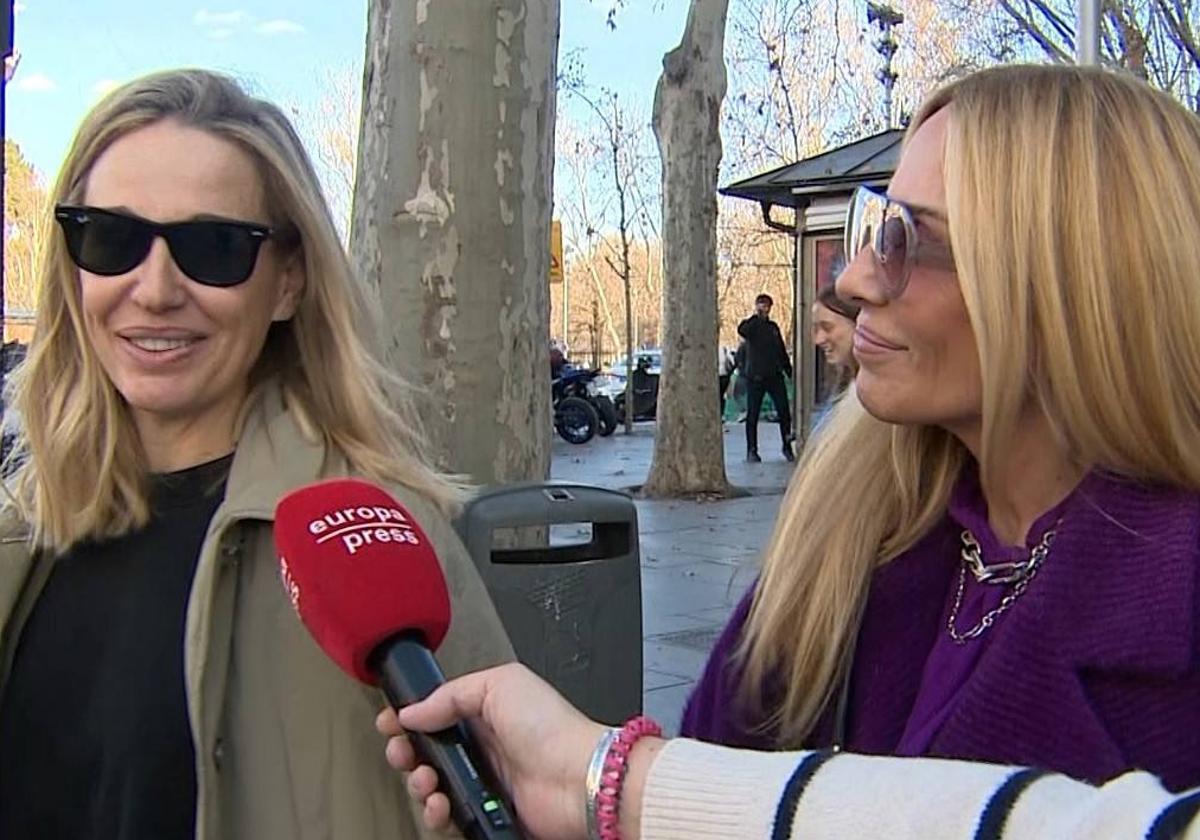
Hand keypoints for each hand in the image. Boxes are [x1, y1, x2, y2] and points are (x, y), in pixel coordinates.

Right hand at [375, 663, 607, 839]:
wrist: (577, 778)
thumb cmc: (552, 728)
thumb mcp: (501, 684)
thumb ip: (451, 694)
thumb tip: (415, 710)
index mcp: (485, 711)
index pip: (435, 712)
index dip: (409, 717)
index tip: (391, 722)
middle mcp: (484, 746)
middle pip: (427, 751)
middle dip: (406, 753)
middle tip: (404, 754)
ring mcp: (484, 780)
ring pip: (433, 785)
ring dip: (420, 784)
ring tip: (428, 781)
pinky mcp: (486, 810)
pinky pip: (449, 816)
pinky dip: (437, 813)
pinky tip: (441, 804)